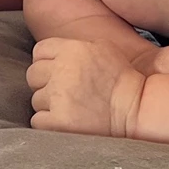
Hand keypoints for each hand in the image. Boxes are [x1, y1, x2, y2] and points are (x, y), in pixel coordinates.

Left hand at [26, 37, 145, 136]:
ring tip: (71, 108)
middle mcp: (62, 71)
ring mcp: (59, 97)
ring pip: (36, 99)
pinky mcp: (58, 121)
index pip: (39, 51)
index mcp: (72, 50)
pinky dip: (48, 123)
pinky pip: (38, 120)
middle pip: (33, 75)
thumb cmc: (122, 79)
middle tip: (63, 93)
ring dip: (49, 105)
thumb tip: (53, 51)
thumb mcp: (102, 48)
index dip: (46, 62)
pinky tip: (66, 121)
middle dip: (44, 83)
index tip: (56, 72)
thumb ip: (74, 46)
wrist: (135, 110)